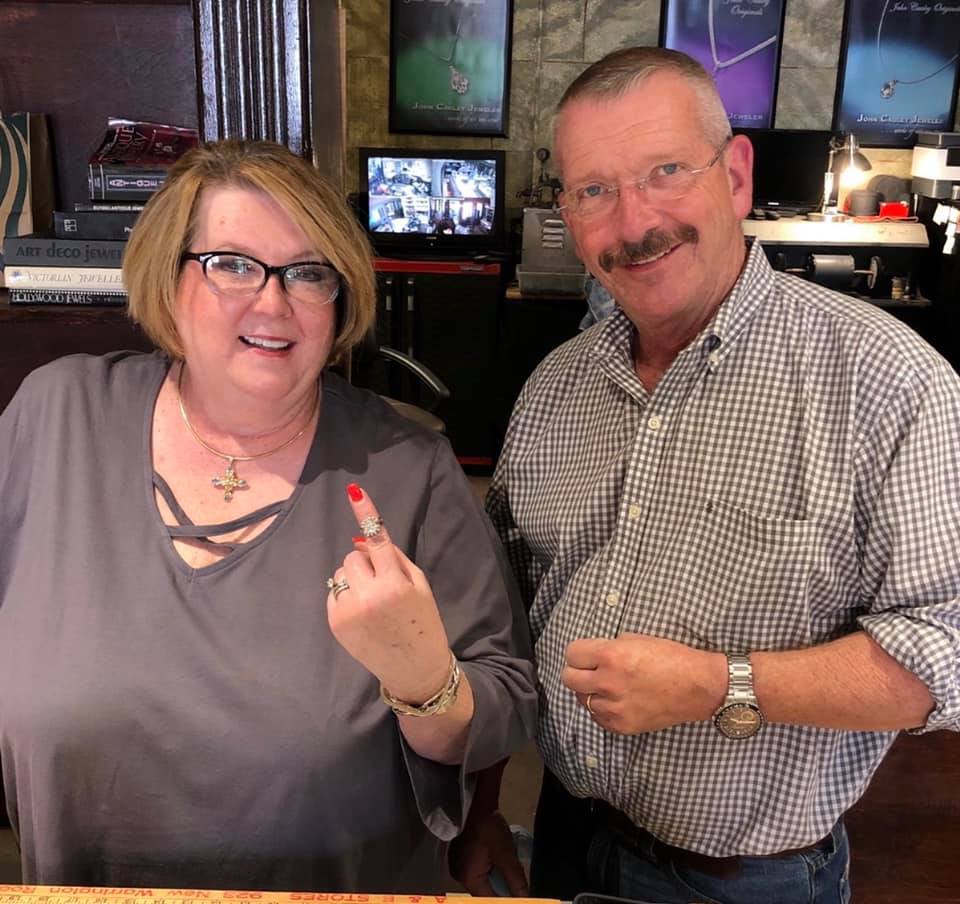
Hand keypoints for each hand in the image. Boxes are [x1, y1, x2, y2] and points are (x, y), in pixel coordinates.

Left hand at [327, 483, 450, 701]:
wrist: (413, 669)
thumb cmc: (422, 622)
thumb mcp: (421, 587)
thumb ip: (395, 559)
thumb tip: (361, 539)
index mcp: (395, 584)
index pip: (377, 540)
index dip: (366, 513)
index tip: (354, 490)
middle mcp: (369, 596)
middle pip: (354, 555)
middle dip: (366, 563)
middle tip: (383, 583)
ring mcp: (348, 610)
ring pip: (342, 572)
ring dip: (354, 578)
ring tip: (372, 602)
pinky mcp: (335, 622)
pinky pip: (334, 592)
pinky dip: (346, 596)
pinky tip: (362, 614)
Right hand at [449, 809, 528, 896]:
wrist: (476, 802)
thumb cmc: (490, 827)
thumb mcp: (507, 855)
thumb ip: (516, 881)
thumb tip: (524, 898)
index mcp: (468, 878)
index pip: (490, 899)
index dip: (507, 898)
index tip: (519, 893)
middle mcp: (459, 875)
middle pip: (485, 891)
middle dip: (501, 885)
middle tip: (514, 876)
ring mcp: (457, 865)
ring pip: (481, 880)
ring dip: (495, 876)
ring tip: (506, 863)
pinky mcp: (460, 856)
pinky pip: (476, 869)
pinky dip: (488, 867)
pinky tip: (496, 857)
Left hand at [563, 633, 726, 733]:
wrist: (698, 687)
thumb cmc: (671, 658)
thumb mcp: (637, 640)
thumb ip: (609, 647)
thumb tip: (592, 655)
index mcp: (612, 656)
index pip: (572, 654)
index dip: (579, 653)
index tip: (586, 655)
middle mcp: (608, 683)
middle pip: (569, 679)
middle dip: (578, 672)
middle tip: (590, 670)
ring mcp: (614, 708)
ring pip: (582, 700)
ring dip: (591, 691)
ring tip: (610, 686)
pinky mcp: (621, 726)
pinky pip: (597, 716)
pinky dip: (602, 708)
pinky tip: (618, 700)